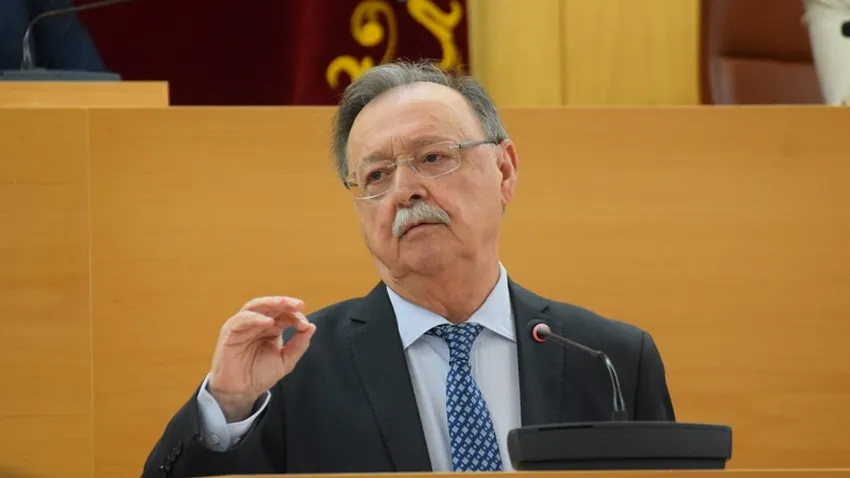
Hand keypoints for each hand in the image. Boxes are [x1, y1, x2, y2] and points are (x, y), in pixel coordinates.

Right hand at [207, 296, 315, 421]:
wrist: (242, 392)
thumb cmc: (260, 374)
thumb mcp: (285, 360)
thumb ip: (298, 344)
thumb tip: (311, 326)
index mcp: (271, 327)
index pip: (284, 314)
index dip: (296, 317)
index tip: (305, 325)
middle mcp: (257, 323)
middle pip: (271, 306)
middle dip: (285, 303)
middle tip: (298, 305)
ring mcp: (243, 326)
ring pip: (255, 307)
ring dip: (270, 304)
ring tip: (283, 304)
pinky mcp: (230, 332)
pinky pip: (241, 320)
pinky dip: (255, 318)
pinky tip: (267, 322)